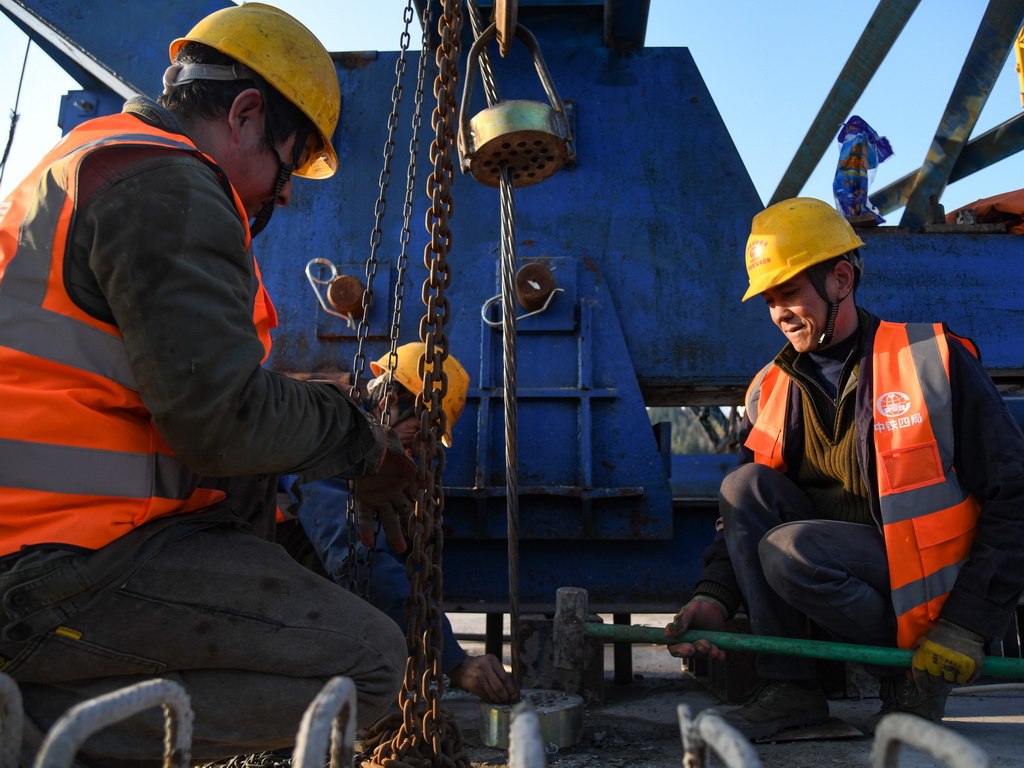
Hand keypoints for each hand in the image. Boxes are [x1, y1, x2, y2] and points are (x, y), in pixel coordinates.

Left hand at [354, 425, 416, 552]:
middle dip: (413, 525)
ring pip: (389, 519)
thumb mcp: (398, 443)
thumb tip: (426, 464)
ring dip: (394, 534)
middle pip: (406, 512)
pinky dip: (366, 529)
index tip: (433, 521)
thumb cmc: (380, 439)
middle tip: (419, 538)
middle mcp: (394, 490)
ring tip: (401, 548)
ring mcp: (380, 496)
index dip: (425, 509)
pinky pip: (366, 517)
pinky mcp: (364, 499)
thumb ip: (411, 456)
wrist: (358, 441)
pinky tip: (368, 542)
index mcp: (406, 478)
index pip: (419, 497)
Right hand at [447, 654, 516, 701]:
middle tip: (508, 699)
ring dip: (498, 699)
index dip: (510, 688)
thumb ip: (499, 672)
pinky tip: (492, 699)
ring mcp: (477, 676)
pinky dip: (490, 699)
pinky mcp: (472, 684)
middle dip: (505, 695)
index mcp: (491, 659)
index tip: (513, 693)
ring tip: (501, 700)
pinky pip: (484, 695)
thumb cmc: (479, 666)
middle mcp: (484, 666)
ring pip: (492, 692)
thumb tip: (510, 688)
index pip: (504, 677)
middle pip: (499, 686)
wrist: (460, 667)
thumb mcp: (489, 663)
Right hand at [664, 597, 726, 661]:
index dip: (681, 651)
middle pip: (690, 655)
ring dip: (708, 654)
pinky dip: (718, 656)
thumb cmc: (697, 609)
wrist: (715, 607)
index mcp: (678, 636)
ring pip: (703, 656)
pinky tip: (721, 653)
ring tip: (714, 647)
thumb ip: (679, 622)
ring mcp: (701, 648)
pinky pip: (715, 656)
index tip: (690, 648)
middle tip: (705, 645)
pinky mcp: (713, 649)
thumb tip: (668, 634)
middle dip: (698, 651)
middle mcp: (688, 644)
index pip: (675, 649)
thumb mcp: (688, 612)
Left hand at [912, 619, 984, 694]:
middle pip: (935, 681)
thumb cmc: (940, 634)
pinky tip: (961, 667)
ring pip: (949, 681)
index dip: (921, 685)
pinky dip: (962, 677)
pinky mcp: (969, 669)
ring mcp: (954, 667)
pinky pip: (963, 681)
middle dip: (935, 680)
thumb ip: (916, 657)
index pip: (920, 677)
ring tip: (951, 665)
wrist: (961, 627)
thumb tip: (909, 677)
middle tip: (939, 674)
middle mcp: (938, 663)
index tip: (923, 692)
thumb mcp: (922, 642)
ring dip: (949, 677)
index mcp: (924, 656)